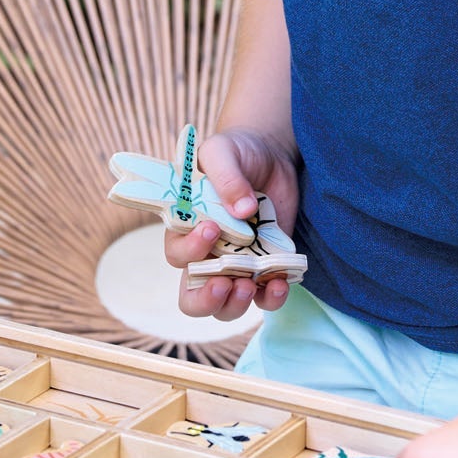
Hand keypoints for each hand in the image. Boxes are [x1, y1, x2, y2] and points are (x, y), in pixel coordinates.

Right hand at [163, 128, 299, 322]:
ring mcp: (238, 263)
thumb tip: (242, 209)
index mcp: (187, 228)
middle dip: (205, 300)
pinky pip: (265, 296)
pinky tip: (280, 283)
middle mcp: (208, 254)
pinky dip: (272, 297)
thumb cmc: (235, 151)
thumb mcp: (223, 151)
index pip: (177, 254)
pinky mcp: (267, 266)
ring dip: (236, 305)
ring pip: (226, 306)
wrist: (270, 153)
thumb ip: (226, 176)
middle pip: (192, 295)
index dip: (189, 251)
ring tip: (250, 286)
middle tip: (223, 284)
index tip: (211, 229)